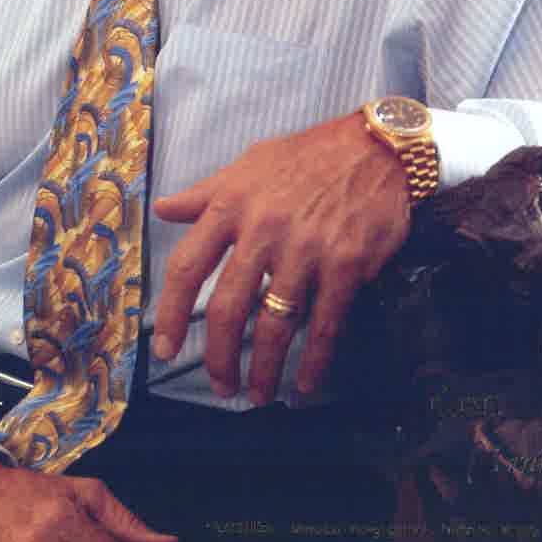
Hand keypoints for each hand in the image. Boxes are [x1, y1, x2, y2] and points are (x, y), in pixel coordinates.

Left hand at [151, 111, 411, 404]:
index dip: (171, 313)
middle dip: (219, 357)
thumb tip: (163, 208)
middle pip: (228, 308)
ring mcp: (306, 250)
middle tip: (221, 386)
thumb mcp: (249, 164)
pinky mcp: (346, 264)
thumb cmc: (309, 156)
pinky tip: (304, 382)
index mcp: (232, 206)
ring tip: (258, 394)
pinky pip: (325, 323)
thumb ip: (205, 193)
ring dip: (263, 368)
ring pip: (274, 324)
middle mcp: (263, 230)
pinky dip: (313, 360)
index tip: (165, 348)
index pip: (188, 267)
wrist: (377, 148)